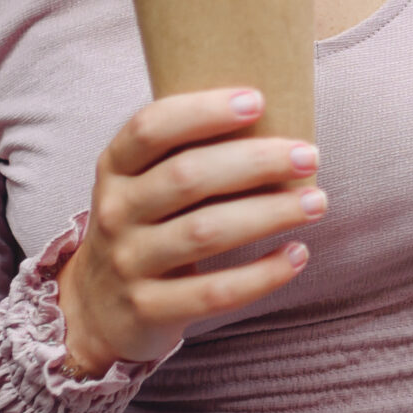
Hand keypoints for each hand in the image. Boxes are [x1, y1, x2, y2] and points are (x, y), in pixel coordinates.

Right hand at [57, 87, 322, 376]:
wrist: (96, 310)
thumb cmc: (145, 228)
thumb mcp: (144, 186)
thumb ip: (187, 154)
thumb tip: (276, 119)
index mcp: (115, 168)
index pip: (151, 127)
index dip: (203, 111)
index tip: (257, 101)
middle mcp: (116, 211)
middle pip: (188, 176)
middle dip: (256, 162)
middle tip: (308, 156)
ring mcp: (128, 262)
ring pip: (206, 232)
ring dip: (269, 213)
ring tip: (316, 202)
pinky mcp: (148, 309)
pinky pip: (214, 292)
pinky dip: (262, 274)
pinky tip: (296, 254)